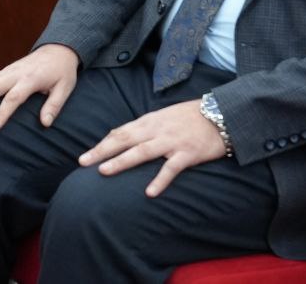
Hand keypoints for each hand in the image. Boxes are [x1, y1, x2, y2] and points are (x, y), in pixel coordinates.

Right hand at [0, 43, 79, 131]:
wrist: (57, 49)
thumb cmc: (62, 72)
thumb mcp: (65, 87)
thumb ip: (54, 105)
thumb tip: (45, 123)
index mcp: (30, 79)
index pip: (13, 97)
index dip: (2, 113)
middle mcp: (14, 74)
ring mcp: (5, 72)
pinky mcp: (1, 72)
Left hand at [77, 99, 227, 197]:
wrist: (222, 114)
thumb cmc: (191, 117)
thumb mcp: (164, 117)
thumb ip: (144, 127)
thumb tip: (120, 135)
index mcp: (150, 121)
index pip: (121, 132)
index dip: (102, 144)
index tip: (85, 156)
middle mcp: (157, 130)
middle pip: (125, 140)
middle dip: (102, 151)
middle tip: (83, 162)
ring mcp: (172, 141)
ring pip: (142, 151)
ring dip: (122, 161)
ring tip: (104, 171)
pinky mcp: (188, 153)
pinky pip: (171, 168)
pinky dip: (160, 180)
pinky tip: (149, 192)